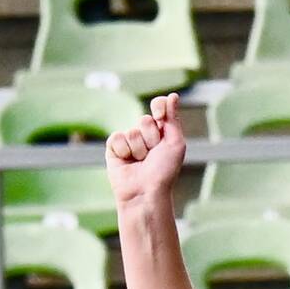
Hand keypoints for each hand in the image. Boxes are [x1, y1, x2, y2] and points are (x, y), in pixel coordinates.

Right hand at [106, 92, 187, 208]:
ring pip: (132, 131)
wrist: (146, 193)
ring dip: (139, 149)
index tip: (160, 115)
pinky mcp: (114, 149)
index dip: (159, 108)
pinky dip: (124, 151)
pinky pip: (117, 138)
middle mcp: (145, 136)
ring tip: (141, 163)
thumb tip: (173, 95)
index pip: (159, 107)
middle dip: (151, 138)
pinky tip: (127, 162)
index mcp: (161, 133)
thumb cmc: (164, 172)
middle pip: (145, 120)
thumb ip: (173, 119)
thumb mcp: (175, 144)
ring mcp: (128, 142)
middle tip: (152, 155)